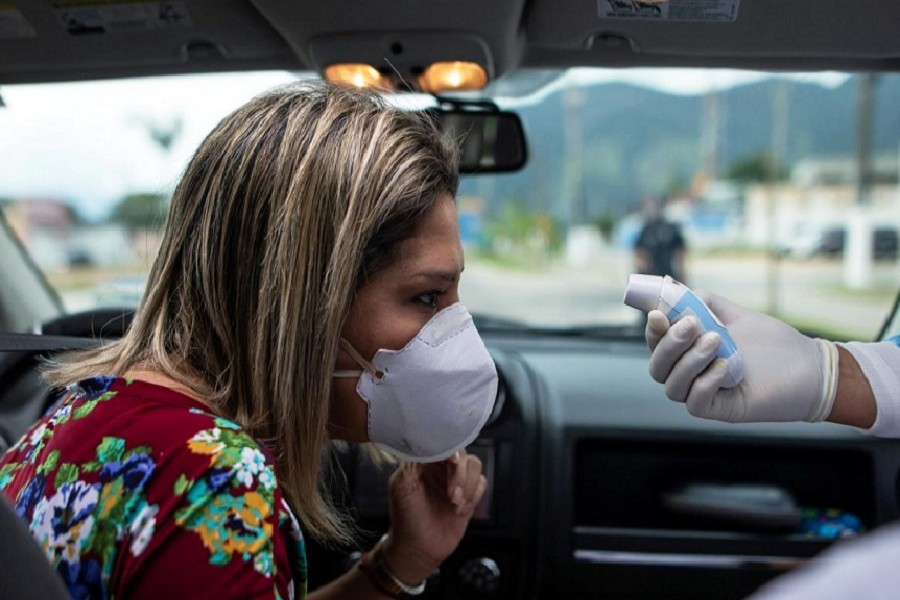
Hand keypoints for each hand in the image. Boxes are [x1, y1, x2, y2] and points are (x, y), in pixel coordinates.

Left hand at [382, 450, 485, 584]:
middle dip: (459, 475)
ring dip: (467, 486)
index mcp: (423, 461)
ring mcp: (456, 480)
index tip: (452, 461)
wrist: (419, 548)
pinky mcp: (469, 494)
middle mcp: (441, 467)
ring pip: (475, 465)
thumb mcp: (403, 486)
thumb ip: (414, 461)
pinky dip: (473, 496)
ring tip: (454, 505)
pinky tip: (459, 511)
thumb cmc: (406, 517)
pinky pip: (481, 483)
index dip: (450, 448)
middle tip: (451, 496)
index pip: (441, 442)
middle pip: (462, 452)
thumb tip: (428, 443)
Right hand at [644, 290, 838, 422]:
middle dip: (670, 345)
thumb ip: (706, 303)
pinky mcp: (721, 410)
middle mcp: (691, 375)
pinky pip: (696, 403)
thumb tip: (676, 292)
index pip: (657, 344)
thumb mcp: (736, 315)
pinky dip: (704, 384)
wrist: (810, 367)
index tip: (659, 314)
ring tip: (716, 342)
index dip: (653, 331)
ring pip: (673, 386)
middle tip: (693, 325)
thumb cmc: (774, 343)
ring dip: (689, 362)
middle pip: (658, 367)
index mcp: (689, 352)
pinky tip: (724, 367)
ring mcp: (704, 394)